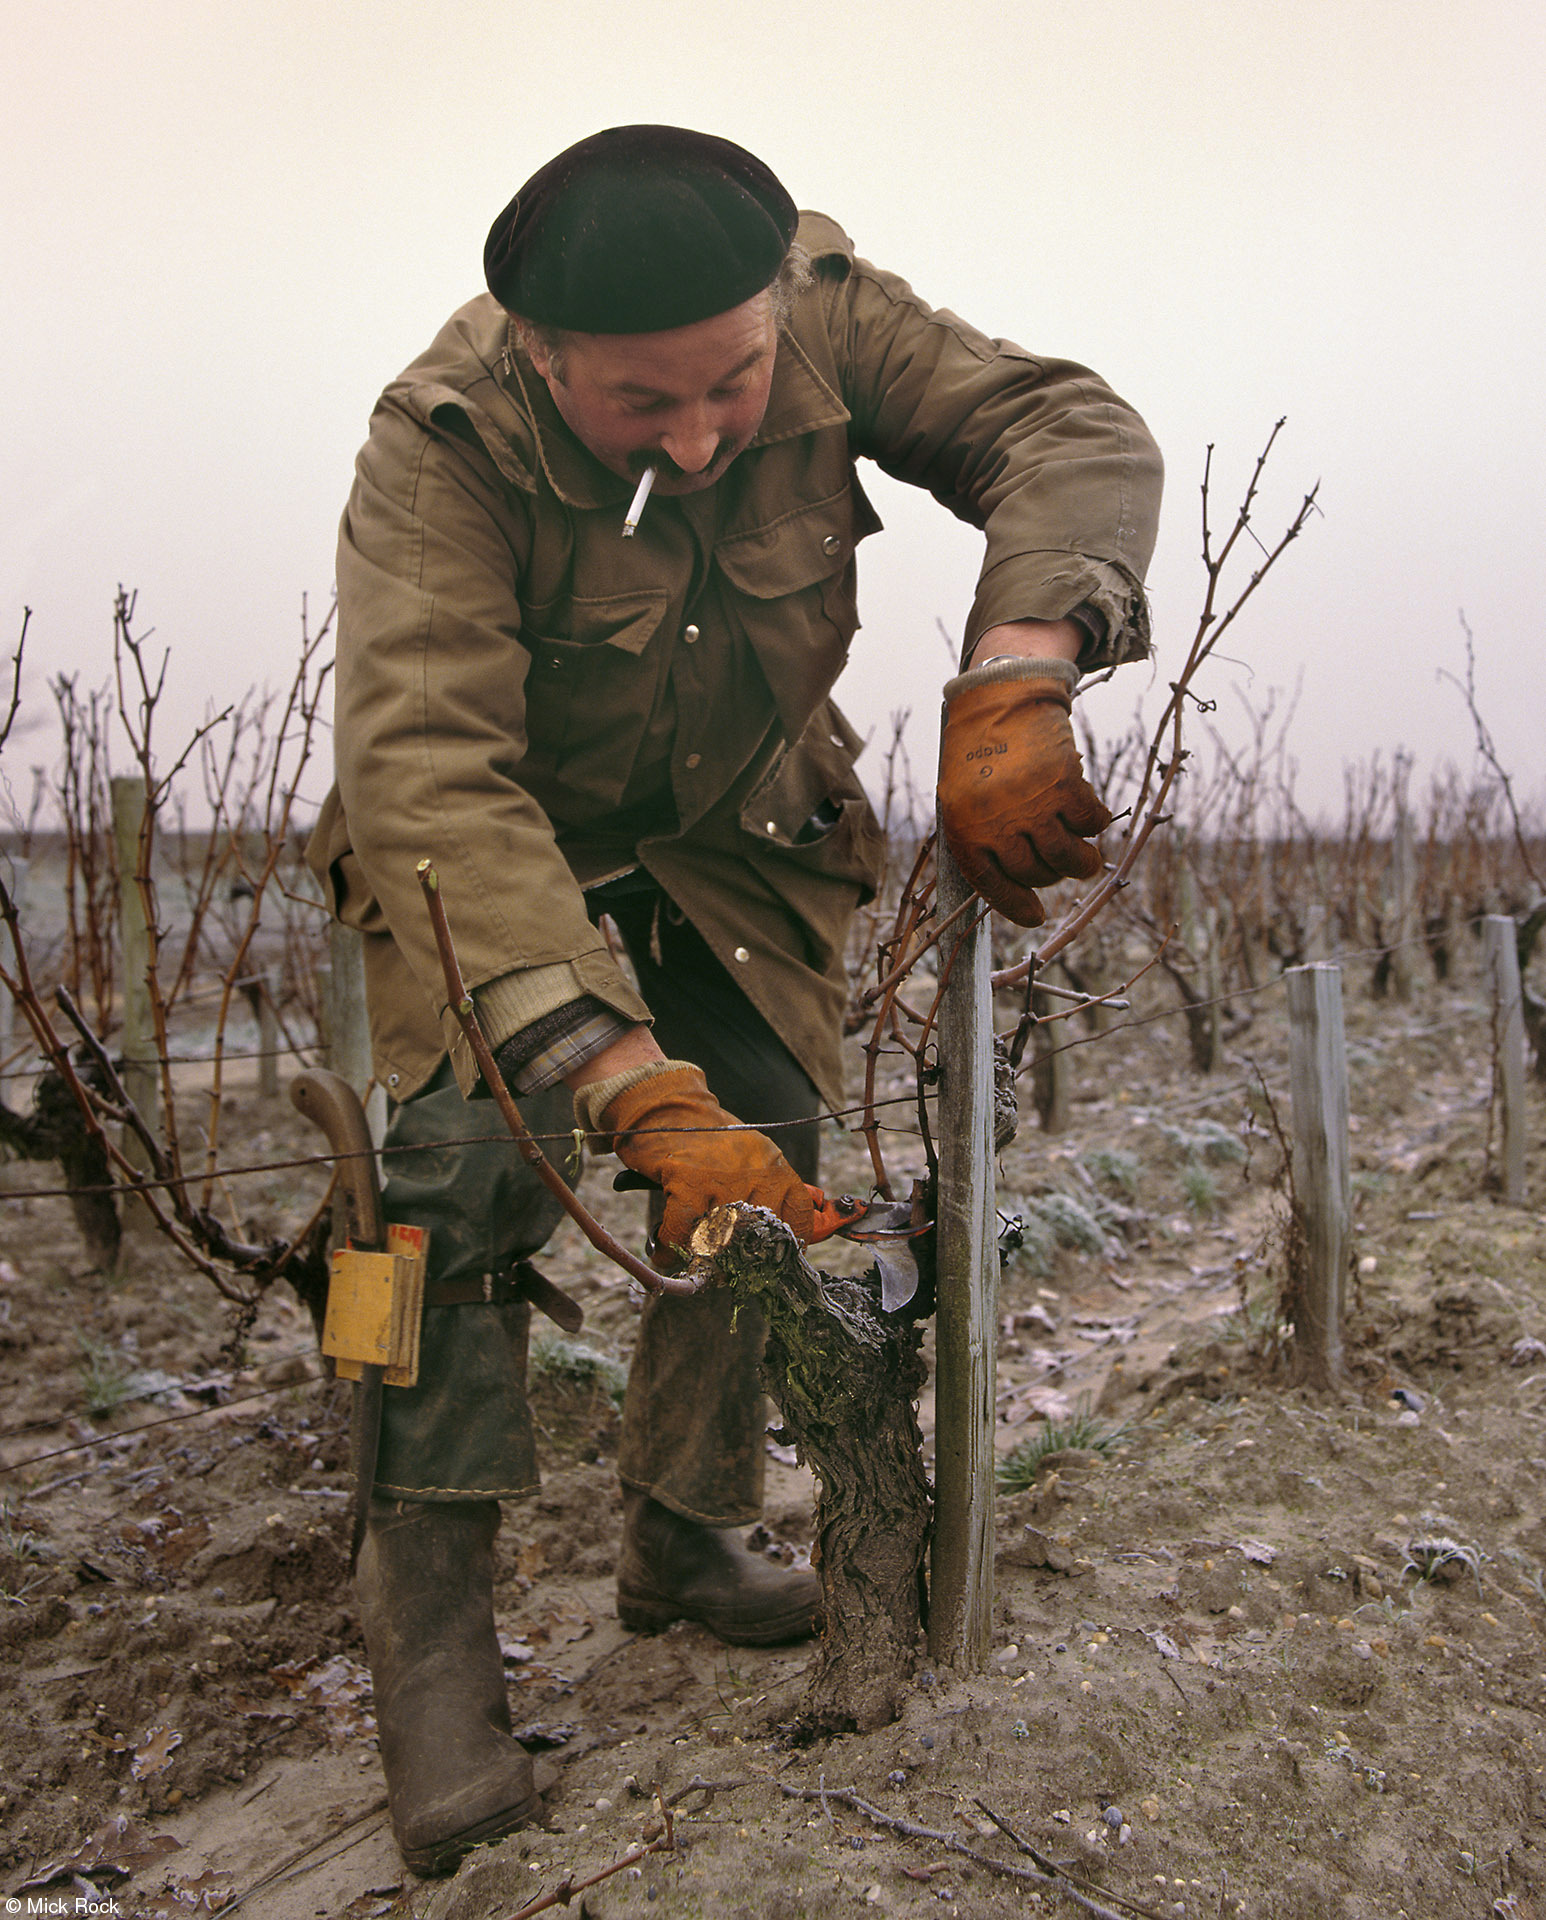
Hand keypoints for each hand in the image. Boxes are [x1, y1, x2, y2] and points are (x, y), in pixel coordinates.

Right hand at [599, 1064, 813, 1254]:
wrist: (669, 1108)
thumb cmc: (710, 1141)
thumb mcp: (753, 1158)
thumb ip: (771, 1193)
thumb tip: (796, 1233)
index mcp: (775, 1167)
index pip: (799, 1216)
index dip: (788, 1244)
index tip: (773, 1259)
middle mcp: (755, 1172)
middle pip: (759, 1235)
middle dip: (744, 1259)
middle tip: (727, 1268)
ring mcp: (722, 1177)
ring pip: (722, 1238)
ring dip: (706, 1257)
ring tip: (697, 1258)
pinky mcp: (687, 1180)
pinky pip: (684, 1231)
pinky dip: (671, 1247)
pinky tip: (666, 1249)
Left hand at [937, 669, 1111, 924]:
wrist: (1000, 692)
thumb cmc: (979, 747)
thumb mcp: (962, 793)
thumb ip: (983, 832)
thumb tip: (1017, 880)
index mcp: (965, 827)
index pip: (992, 885)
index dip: (1016, 906)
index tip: (1035, 918)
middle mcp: (998, 821)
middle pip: (1036, 873)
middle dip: (1052, 878)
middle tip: (1062, 868)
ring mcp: (1032, 804)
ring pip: (1068, 858)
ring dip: (1082, 863)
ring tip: (1086, 859)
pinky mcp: (1064, 784)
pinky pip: (1090, 823)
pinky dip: (1096, 825)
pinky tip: (1094, 818)